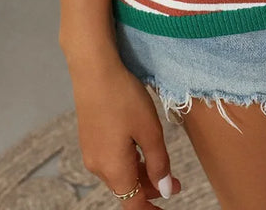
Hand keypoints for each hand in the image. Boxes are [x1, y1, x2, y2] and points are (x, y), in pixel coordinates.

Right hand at [69, 56, 181, 207]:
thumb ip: (159, 163)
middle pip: (127, 189)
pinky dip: (129, 162)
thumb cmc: (124, 98)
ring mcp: (91, 152)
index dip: (151, 209)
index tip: (167, 205)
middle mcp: (98, 167)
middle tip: (176, 183)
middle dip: (151, 189)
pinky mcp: (89, 138)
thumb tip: (165, 191)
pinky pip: (111, 160)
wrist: (94, 70)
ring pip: (119, 174)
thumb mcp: (150, 131)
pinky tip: (140, 149)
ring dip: (140, 175)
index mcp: (114, 169)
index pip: (134, 204)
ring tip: (162, 165)